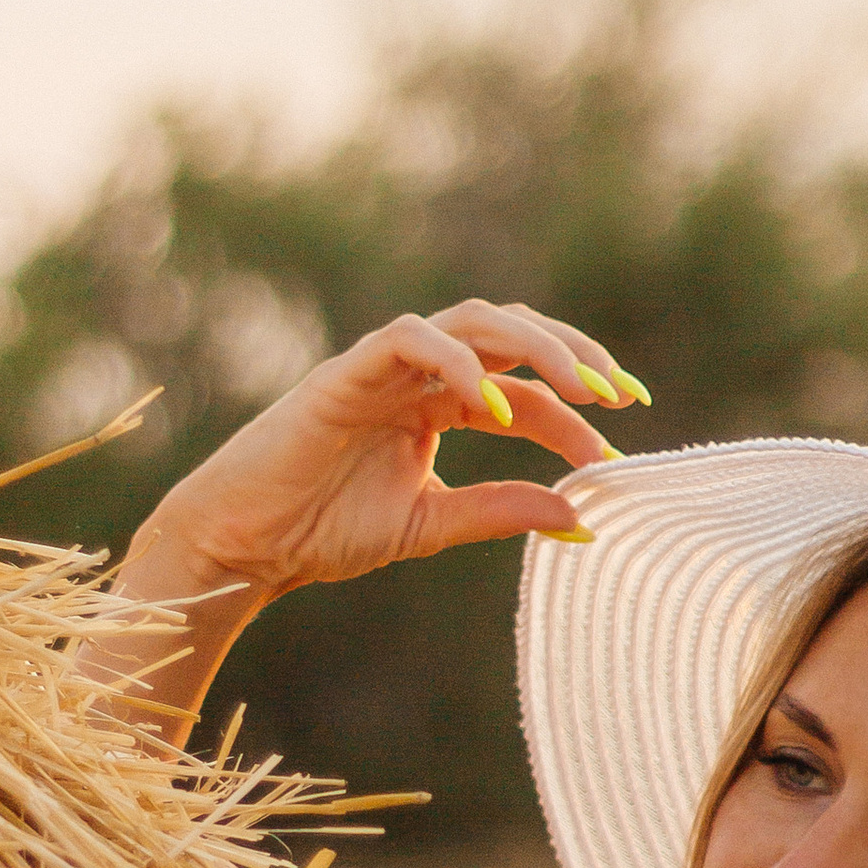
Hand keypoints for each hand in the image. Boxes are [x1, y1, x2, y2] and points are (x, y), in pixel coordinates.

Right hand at [80, 300, 643, 740]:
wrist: (245, 546)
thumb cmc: (322, 531)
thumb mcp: (431, 523)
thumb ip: (500, 510)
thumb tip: (582, 519)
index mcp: (439, 404)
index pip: (525, 393)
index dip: (577, 412)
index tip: (622, 446)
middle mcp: (417, 374)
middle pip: (513, 335)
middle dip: (575, 357)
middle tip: (623, 396)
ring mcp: (383, 366)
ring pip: (474, 322)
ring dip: (535, 347)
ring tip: (582, 388)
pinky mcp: (346, 371)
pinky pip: (409, 341)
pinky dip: (458, 363)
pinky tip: (493, 406)